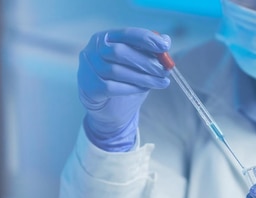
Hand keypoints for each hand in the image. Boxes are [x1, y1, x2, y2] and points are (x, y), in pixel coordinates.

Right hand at [78, 28, 170, 151]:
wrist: (106, 105)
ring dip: (143, 77)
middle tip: (164, 71)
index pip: (127, 34)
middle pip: (120, 52)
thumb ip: (148, 52)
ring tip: (161, 82)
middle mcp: (93, 50)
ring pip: (117, 71)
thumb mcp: (136, 63)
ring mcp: (89, 68)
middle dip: (146, 62)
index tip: (165, 46)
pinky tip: (144, 89)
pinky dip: (131, 88)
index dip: (147, 39)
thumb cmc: (123, 79)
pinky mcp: (90, 87)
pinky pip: (112, 87)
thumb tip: (166, 40)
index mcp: (105, 38)